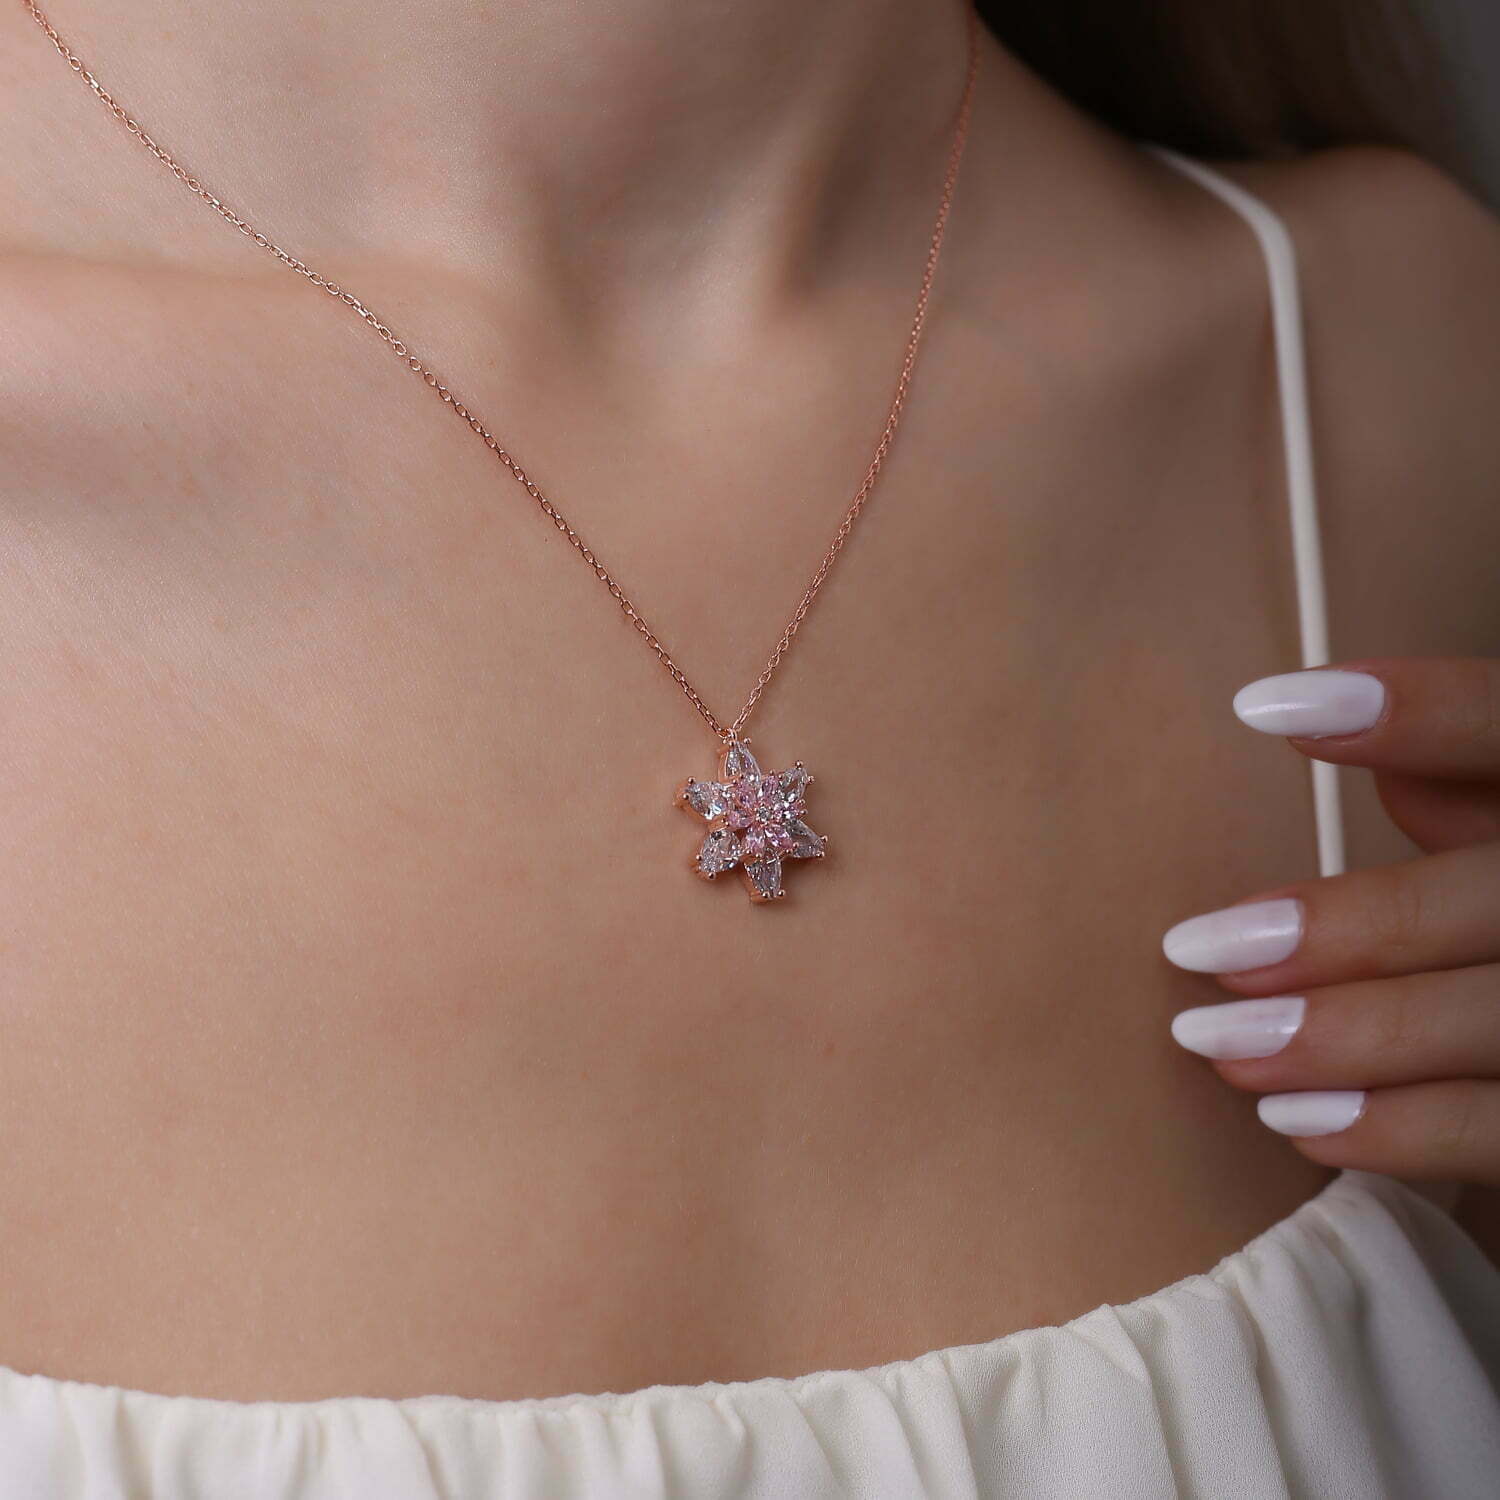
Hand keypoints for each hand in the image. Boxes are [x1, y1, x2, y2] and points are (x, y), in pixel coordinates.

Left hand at [1161, 657, 1499, 1185]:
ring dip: (1341, 1037)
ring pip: (1489, 1020)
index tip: (1261, 707)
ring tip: (1219, 1043)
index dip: (1417, 710)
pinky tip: (1293, 1120)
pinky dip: (1394, 1130)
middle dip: (1345, 929)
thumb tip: (1341, 732)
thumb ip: (1462, 788)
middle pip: (1494, 898)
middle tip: (1198, 951)